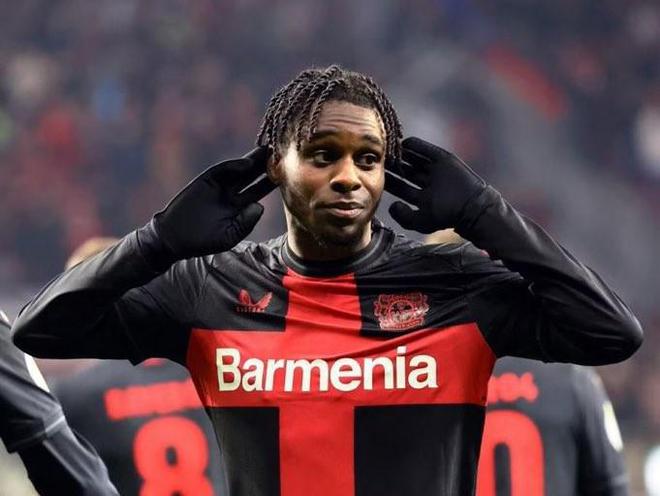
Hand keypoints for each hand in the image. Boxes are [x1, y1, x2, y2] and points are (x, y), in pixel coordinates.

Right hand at [141, 147, 274, 264]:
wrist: (174, 237)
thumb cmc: (202, 241)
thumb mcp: (228, 236)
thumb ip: (245, 223)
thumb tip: (259, 206)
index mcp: (240, 207)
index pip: (259, 191)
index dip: (272, 183)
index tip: (288, 175)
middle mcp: (231, 193)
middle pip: (253, 177)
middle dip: (266, 167)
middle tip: (283, 154)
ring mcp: (219, 186)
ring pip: (240, 170)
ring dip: (253, 161)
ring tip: (268, 151)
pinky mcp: (206, 181)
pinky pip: (222, 171)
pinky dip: (233, 166)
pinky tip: (246, 163)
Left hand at [385, 137, 486, 232]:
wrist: (470, 206)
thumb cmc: (446, 216)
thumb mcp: (421, 221)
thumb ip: (403, 216)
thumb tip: (391, 205)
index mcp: (422, 196)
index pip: (400, 187)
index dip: (388, 181)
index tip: (375, 176)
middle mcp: (427, 182)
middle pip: (405, 172)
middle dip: (392, 167)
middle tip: (378, 160)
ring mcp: (436, 170)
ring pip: (414, 160)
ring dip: (401, 155)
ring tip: (388, 148)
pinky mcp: (444, 159)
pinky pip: (426, 150)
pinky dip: (415, 145)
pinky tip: (403, 143)